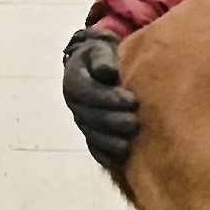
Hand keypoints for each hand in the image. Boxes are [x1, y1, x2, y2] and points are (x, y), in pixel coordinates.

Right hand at [62, 27, 138, 165]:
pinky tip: (120, 159)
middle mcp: (75, 104)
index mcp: (75, 82)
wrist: (99, 68)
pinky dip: (105, 154)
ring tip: (128, 144)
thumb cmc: (104, 58)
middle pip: (90, 117)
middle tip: (134, 123)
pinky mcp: (91, 133)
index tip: (133, 100)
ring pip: (91, 134)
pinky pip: (94, 147)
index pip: (88, 93)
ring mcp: (83, 120)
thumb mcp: (100, 50)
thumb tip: (108, 72)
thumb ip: (102, 59)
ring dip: (109, 141)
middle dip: (112, 122)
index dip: (109, 98)